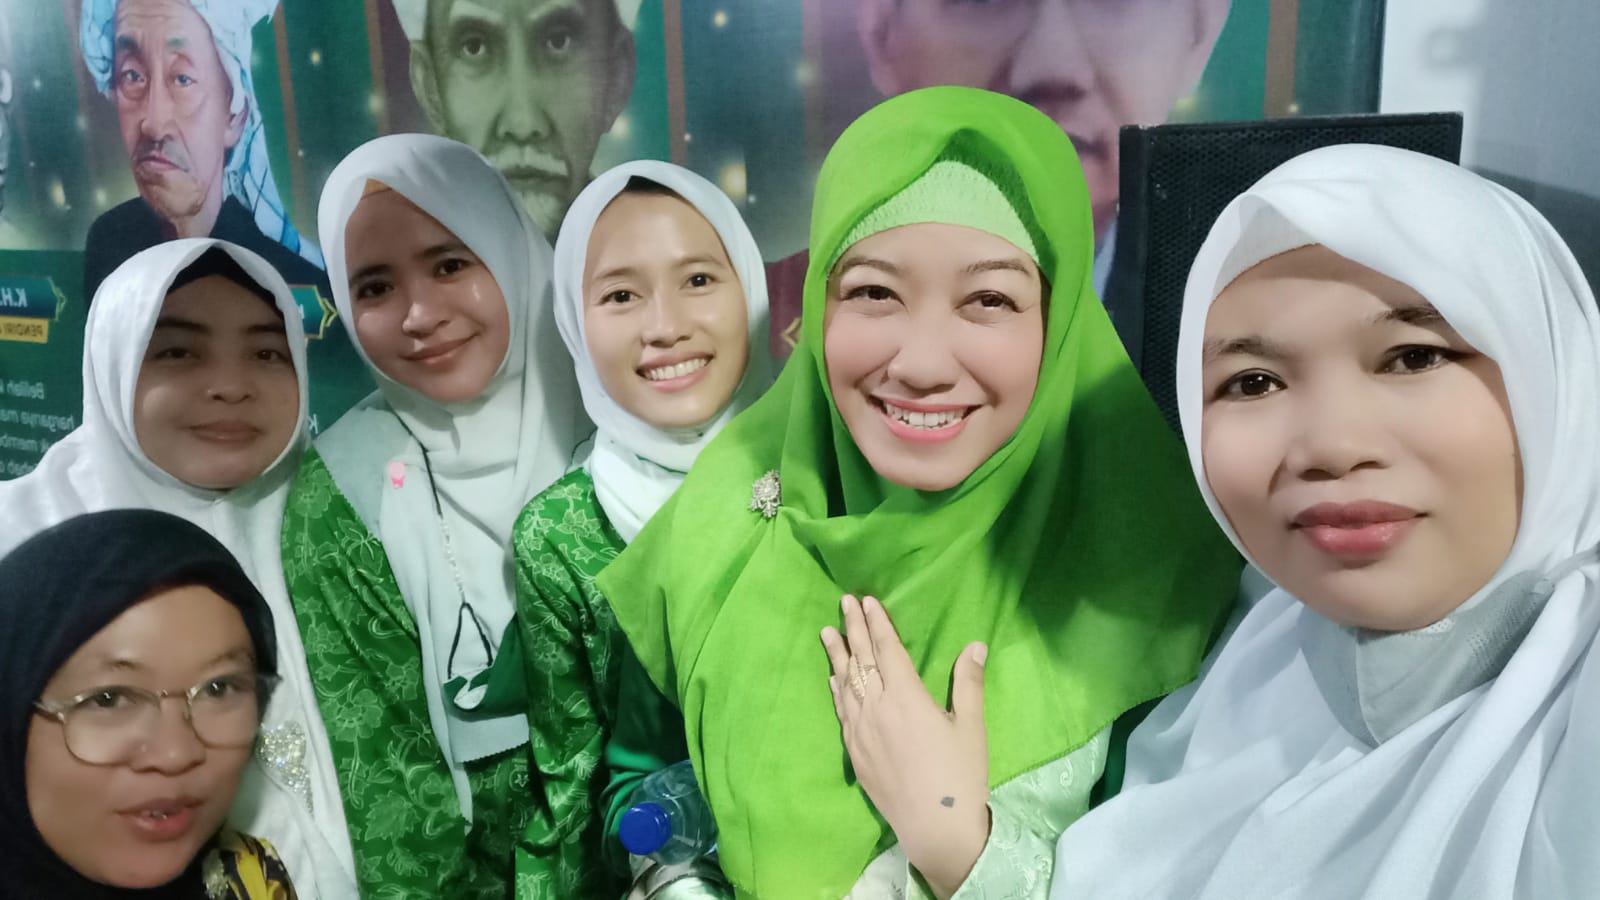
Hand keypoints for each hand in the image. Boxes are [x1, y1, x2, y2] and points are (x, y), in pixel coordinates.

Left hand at [821, 594, 989, 899]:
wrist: (935, 827)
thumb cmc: (960, 775)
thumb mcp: (971, 726)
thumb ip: (969, 683)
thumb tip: (975, 645)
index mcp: (907, 697)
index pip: (887, 650)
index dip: (878, 623)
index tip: (868, 601)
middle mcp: (878, 708)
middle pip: (862, 660)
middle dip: (854, 628)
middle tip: (844, 602)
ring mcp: (861, 731)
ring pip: (846, 683)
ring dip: (838, 655)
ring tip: (828, 631)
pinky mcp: (855, 752)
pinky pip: (841, 710)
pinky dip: (836, 688)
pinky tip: (834, 678)